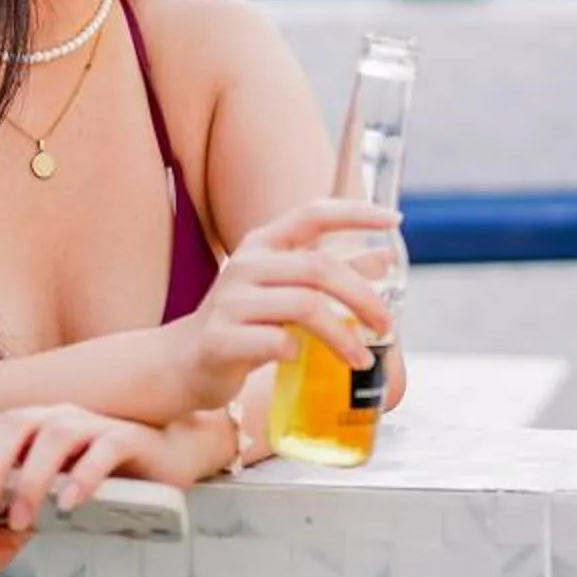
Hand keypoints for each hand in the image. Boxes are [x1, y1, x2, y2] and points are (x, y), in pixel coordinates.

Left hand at [0, 403, 181, 576]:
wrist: (167, 461)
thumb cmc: (98, 481)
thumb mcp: (46, 512)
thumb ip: (7, 536)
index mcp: (26, 430)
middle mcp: (53, 418)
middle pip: (10, 425)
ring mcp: (90, 425)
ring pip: (52, 437)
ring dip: (32, 479)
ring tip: (23, 521)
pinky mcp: (125, 439)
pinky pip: (101, 450)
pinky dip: (83, 477)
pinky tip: (71, 505)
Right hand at [163, 199, 399, 413]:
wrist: (183, 363)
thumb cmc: (244, 323)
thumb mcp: (288, 290)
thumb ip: (332, 272)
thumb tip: (385, 258)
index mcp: (263, 244)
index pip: (312, 213)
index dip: (355, 213)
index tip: (394, 220)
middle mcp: (246, 265)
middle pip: (318, 269)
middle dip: (362, 297)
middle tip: (386, 325)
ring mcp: (229, 302)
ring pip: (304, 306)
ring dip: (342, 336)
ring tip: (360, 359)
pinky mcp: (219, 339)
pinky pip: (274, 341)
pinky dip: (297, 351)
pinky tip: (301, 360)